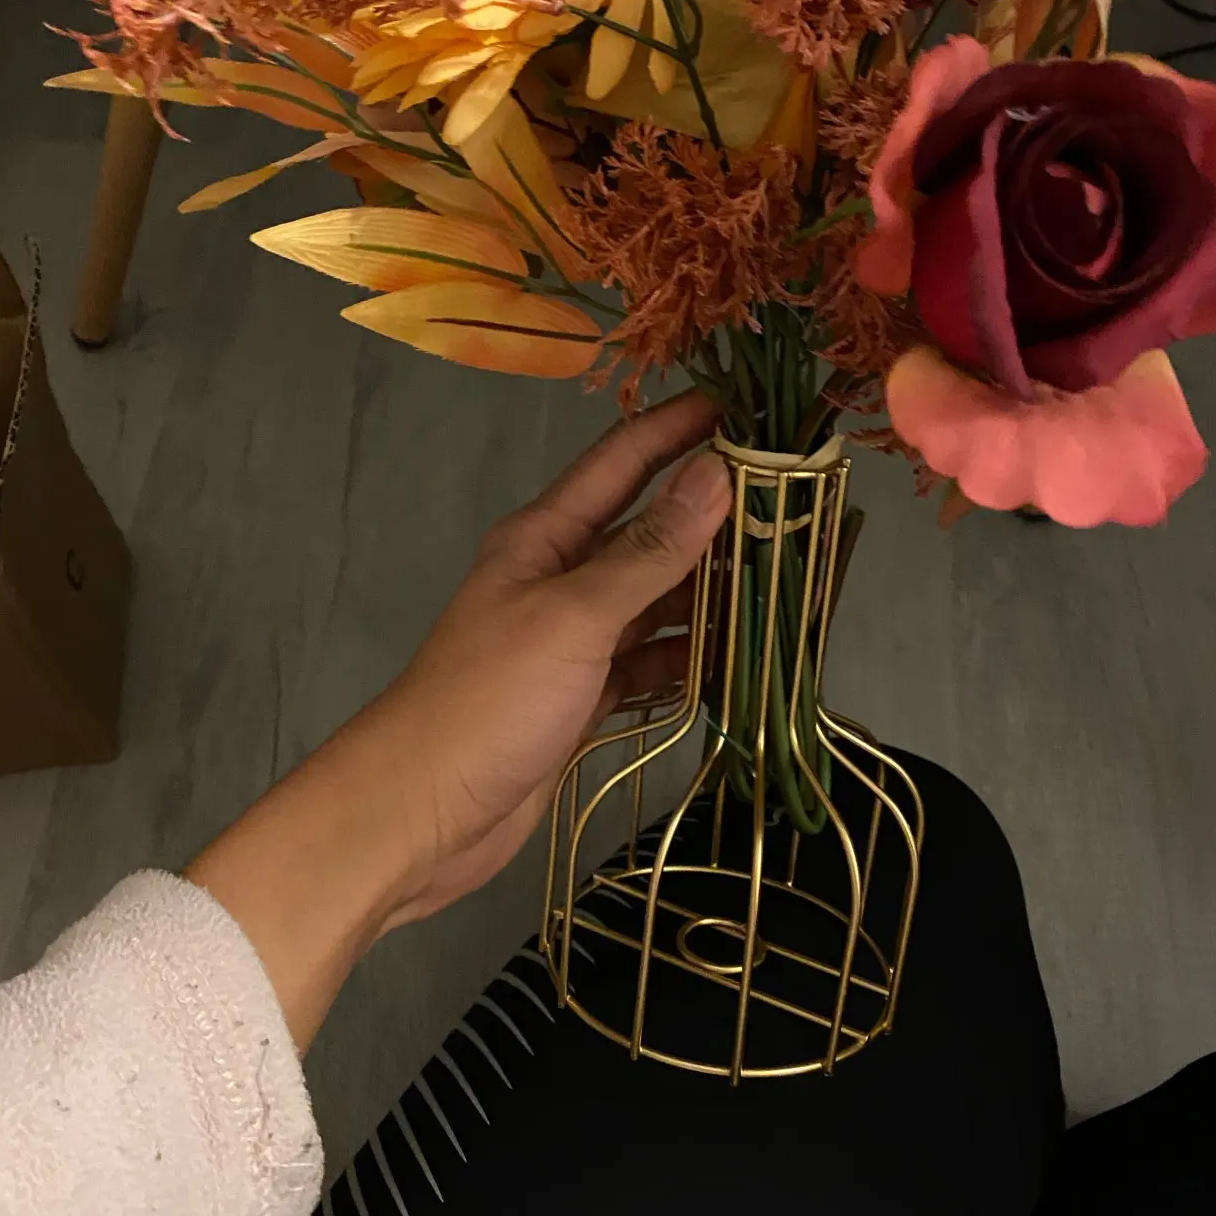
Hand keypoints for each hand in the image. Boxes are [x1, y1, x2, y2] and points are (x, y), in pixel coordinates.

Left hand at [187, 392, 729, 1050]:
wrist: (421, 810)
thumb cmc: (488, 698)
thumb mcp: (575, 614)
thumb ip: (648, 551)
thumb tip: (716, 472)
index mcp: (546, 536)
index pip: (623, 460)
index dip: (679, 428)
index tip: (746, 405)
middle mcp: (560, 576)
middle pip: (647, 529)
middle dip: (713, 513)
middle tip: (794, 500)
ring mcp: (571, 639)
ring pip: (654, 598)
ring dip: (711, 591)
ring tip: (786, 579)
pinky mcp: (580, 697)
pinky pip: (647, 660)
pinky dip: (688, 658)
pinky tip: (736, 661)